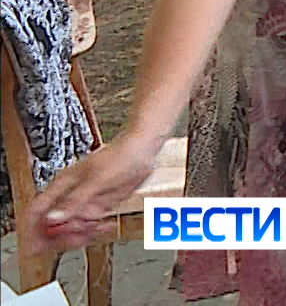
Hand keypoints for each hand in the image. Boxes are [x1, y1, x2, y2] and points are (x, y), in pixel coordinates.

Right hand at [22, 134, 163, 253]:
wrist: (143, 151)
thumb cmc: (121, 156)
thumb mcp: (97, 180)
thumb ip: (76, 200)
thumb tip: (53, 217)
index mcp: (62, 185)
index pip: (36, 211)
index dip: (31, 229)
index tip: (32, 246)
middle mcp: (70, 195)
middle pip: (52, 224)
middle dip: (63, 234)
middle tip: (79, 234)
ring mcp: (84, 201)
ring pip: (71, 227)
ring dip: (81, 233)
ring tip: (97, 226)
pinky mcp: (98, 205)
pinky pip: (89, 224)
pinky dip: (95, 229)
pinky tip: (105, 225)